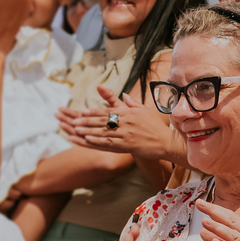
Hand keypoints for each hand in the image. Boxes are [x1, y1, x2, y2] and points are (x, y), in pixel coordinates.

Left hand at [56, 85, 173, 156]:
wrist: (166, 141)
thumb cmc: (155, 126)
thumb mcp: (144, 110)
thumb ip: (132, 103)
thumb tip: (123, 95)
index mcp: (129, 112)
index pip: (108, 110)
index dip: (94, 111)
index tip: (82, 111)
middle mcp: (126, 121)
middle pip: (102, 120)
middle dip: (86, 121)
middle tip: (73, 120)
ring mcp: (126, 133)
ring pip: (103, 131)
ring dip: (88, 130)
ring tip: (75, 129)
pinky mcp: (128, 145)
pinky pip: (109, 142)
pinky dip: (97, 140)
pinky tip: (87, 139)